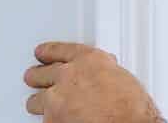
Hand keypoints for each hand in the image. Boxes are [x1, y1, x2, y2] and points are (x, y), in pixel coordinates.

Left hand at [24, 42, 162, 122]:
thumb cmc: (132, 110)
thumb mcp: (121, 78)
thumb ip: (102, 72)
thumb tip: (100, 77)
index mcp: (87, 60)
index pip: (57, 50)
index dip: (47, 52)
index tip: (41, 53)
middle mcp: (67, 76)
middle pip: (39, 73)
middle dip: (38, 78)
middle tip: (36, 79)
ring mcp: (56, 100)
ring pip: (35, 101)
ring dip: (41, 104)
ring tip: (49, 108)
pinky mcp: (51, 121)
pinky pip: (44, 121)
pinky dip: (51, 122)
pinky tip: (60, 121)